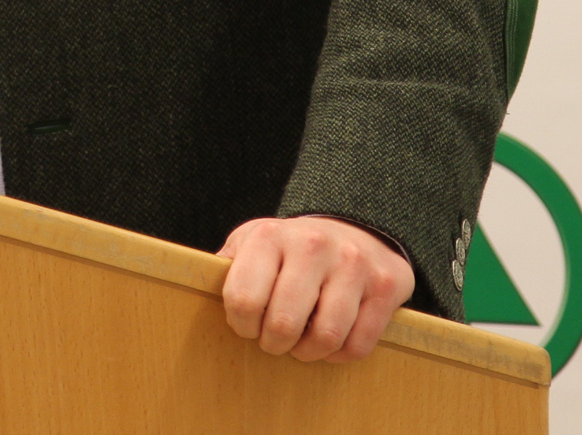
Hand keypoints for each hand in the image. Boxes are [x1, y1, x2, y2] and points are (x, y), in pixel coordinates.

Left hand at [218, 215, 415, 363]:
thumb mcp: (251, 245)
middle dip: (274, 343)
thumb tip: (195, 289)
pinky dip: (339, 353)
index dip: (242, 325)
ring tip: (302, 340)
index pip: (244, 300)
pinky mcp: (386, 285)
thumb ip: (226, 268)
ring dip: (308, 352)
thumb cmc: (290, 249)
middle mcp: (314, 244)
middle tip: (275, 338)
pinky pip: (357, 345)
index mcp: (270, 235)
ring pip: (325, 338)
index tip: (248, 323)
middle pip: (284, 325)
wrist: (354, 227)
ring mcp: (354, 263)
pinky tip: (331, 338)